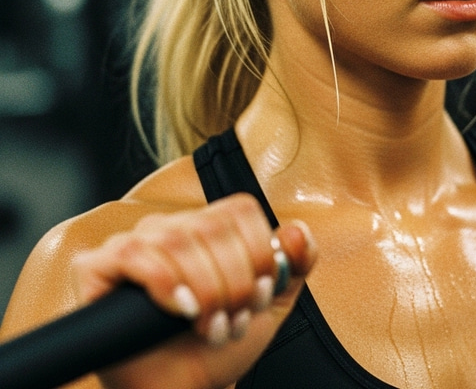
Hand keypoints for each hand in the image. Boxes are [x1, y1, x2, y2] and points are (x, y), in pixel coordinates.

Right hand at [72, 193, 314, 388]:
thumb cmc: (218, 344)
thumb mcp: (272, 304)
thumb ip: (295, 264)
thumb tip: (297, 231)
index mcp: (210, 225)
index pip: (241, 209)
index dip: (258, 253)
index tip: (260, 294)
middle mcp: (172, 226)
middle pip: (213, 226)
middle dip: (233, 283)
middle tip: (232, 319)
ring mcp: (134, 243)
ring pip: (178, 240)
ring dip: (204, 291)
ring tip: (209, 325)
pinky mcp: (98, 266)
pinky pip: (133, 254)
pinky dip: (165, 285)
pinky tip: (180, 311)